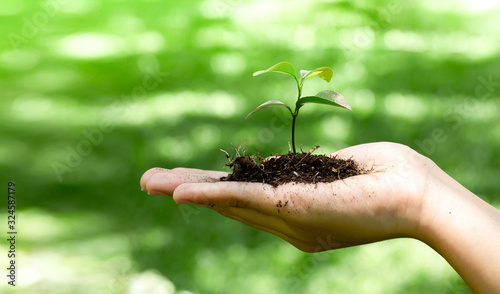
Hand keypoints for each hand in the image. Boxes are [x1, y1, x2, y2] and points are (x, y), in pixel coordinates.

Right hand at [140, 142, 432, 251]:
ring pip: (229, 201)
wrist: (419, 195)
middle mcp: (286, 222)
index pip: (246, 197)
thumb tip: (281, 166)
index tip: (186, 179)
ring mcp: (288, 217)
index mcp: (295, 212)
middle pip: (229, 202)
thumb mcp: (332, 171)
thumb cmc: (387, 176)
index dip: (212, 187)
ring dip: (189, 191)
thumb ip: (302, 173)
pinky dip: (211, 197)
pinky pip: (246, 200)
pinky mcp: (294, 208)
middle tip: (149, 183)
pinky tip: (180, 194)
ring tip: (151, 184)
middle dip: (189, 191)